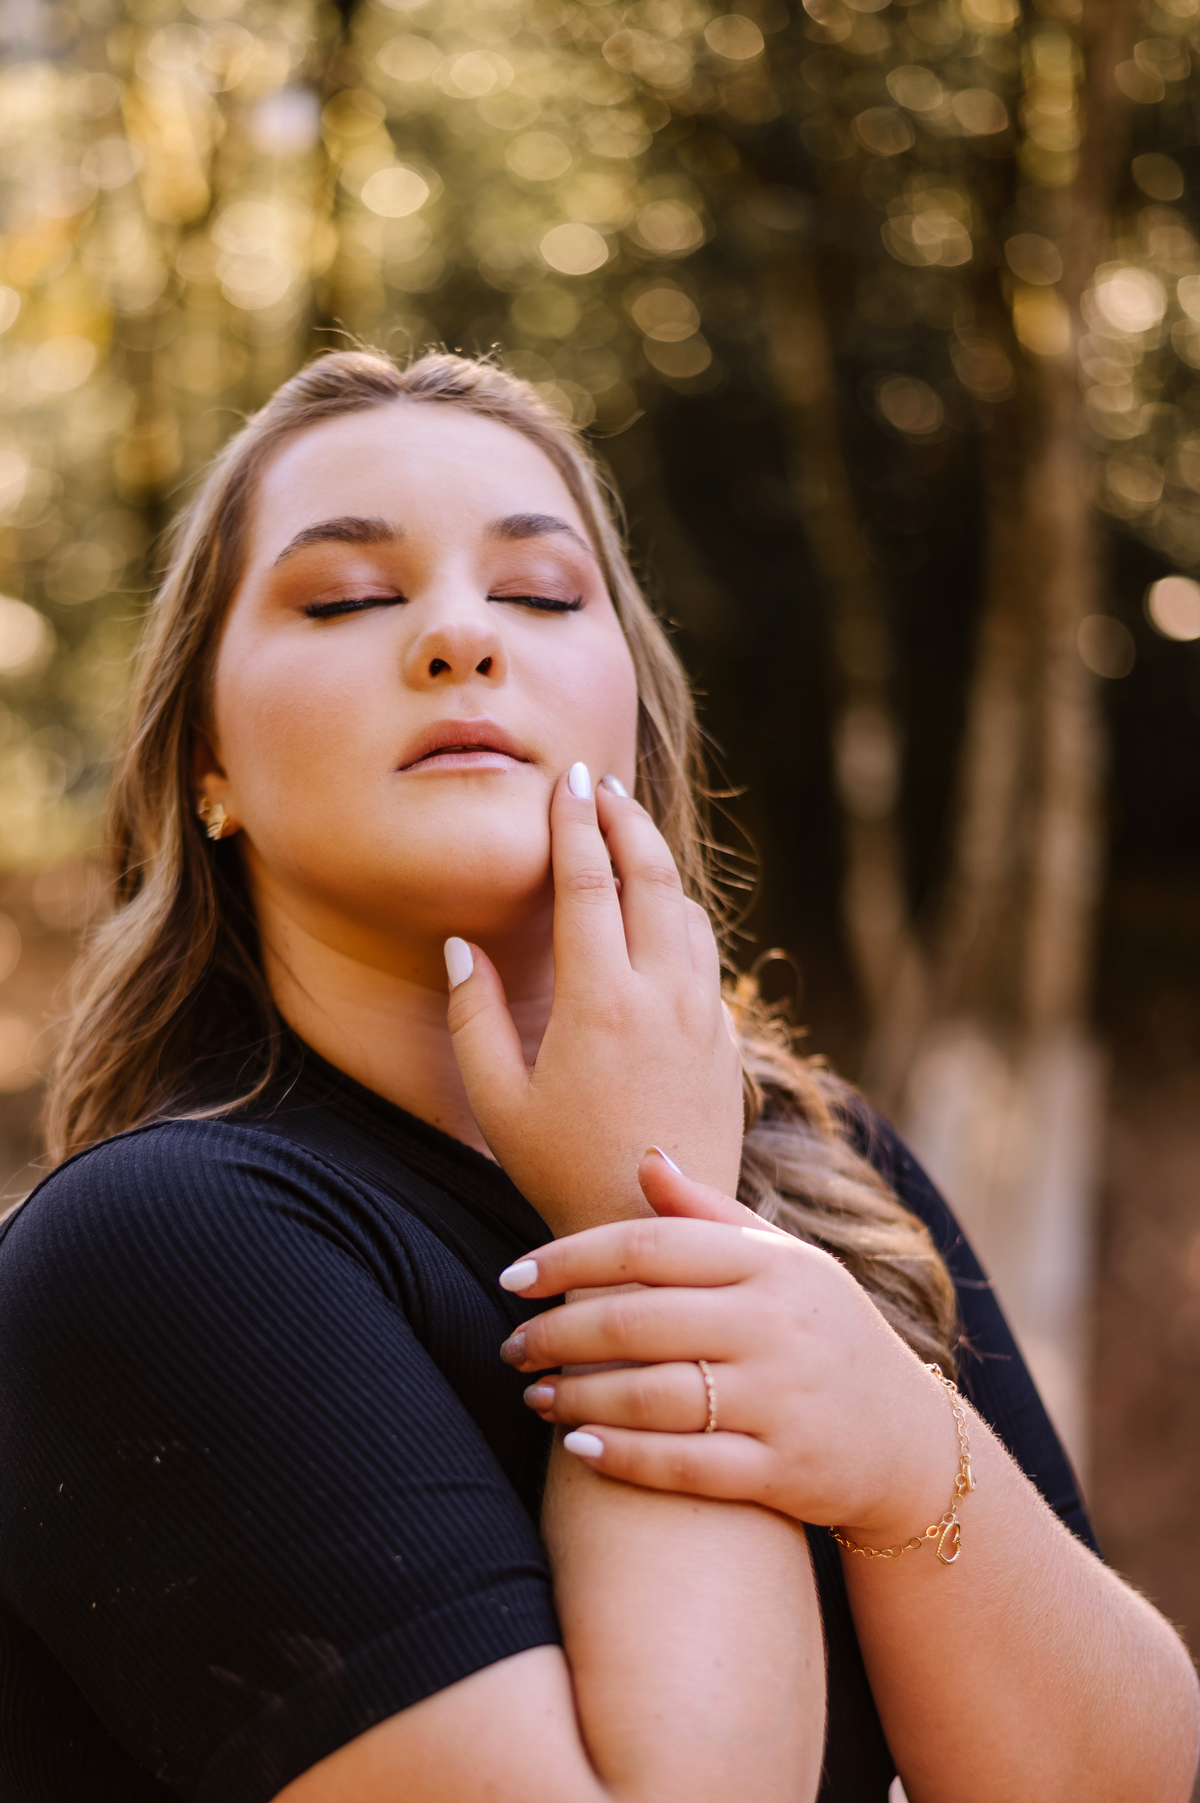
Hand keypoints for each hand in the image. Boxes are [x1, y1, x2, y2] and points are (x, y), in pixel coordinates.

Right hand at [444, 768, 743, 1236]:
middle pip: (653, 877)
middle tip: (603, 786)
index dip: (577, 823)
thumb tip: (461, 946)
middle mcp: (663, 996)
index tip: (569, 780)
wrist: (658, 1229)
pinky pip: (707, 959)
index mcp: (600, 1000)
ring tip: (630, 842)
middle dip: (627, 820)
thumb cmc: (562, 1170)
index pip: (589, 883)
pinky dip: (681, 921)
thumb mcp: (497, 1101)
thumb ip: (473, 1017)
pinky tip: (661, 923)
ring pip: (690, 913)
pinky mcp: (727, 1044)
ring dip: (659, 867)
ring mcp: (704, 1018)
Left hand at [497, 1151, 964, 1545]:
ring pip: (652, 1397)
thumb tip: (644, 1157)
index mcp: (770, 1265)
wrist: (912, 1441)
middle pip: (637, 1323)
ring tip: (534, 1395)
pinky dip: (623, 1458)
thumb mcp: (785, 1262)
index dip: (568, 1260)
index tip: (513, 1278)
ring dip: (578, 1398)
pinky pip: (684, 1466)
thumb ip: (709, 1214)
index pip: (647, 1248)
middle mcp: (776, 1327)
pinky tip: (577, 1449)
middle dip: (557, 1335)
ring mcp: (782, 1401)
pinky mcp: (783, 1471)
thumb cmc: (826, 1334)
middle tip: (511, 1346)